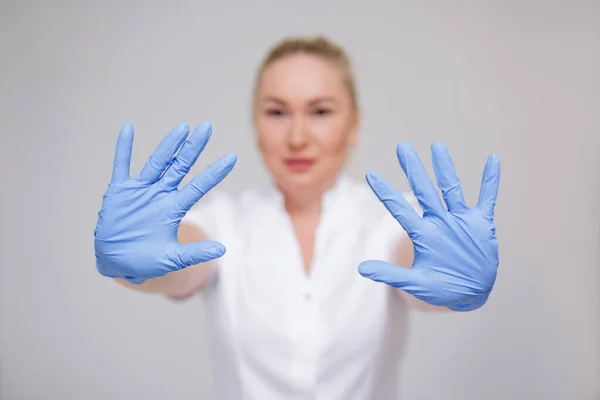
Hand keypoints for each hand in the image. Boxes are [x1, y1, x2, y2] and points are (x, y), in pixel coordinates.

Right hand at [94, 122, 235, 283]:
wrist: (117, 263)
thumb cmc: (147, 262)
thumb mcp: (172, 259)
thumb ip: (194, 253)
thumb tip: (221, 250)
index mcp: (174, 209)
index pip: (199, 186)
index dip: (215, 172)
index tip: (232, 158)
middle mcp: (160, 194)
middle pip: (180, 167)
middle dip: (193, 148)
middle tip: (206, 127)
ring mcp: (140, 190)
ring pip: (157, 162)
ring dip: (168, 145)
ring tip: (183, 127)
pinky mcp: (120, 191)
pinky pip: (121, 166)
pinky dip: (124, 148)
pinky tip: (128, 129)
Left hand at [359, 141, 499, 310]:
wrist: (471, 293)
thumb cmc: (441, 289)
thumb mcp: (415, 284)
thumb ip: (391, 275)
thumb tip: (362, 268)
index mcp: (422, 234)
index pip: (399, 209)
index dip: (385, 193)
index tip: (371, 175)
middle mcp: (439, 221)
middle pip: (424, 190)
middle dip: (414, 169)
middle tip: (403, 147)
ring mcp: (459, 220)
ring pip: (451, 188)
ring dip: (445, 168)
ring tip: (436, 146)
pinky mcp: (480, 223)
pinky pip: (487, 198)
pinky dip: (490, 181)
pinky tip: (492, 160)